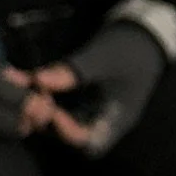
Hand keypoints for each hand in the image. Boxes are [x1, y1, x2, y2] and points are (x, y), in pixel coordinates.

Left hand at [10, 14, 168, 158]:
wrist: (145, 33)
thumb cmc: (130, 48)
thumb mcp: (102, 58)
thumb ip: (71, 71)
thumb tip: (36, 80)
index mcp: (117, 119)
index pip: (89, 142)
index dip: (66, 131)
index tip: (50, 108)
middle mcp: (104, 121)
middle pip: (71, 136)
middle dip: (49, 120)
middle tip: (33, 97)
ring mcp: (94, 111)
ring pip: (63, 122)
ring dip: (44, 109)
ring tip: (30, 88)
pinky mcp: (84, 100)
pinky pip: (63, 107)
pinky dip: (47, 98)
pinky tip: (33, 82)